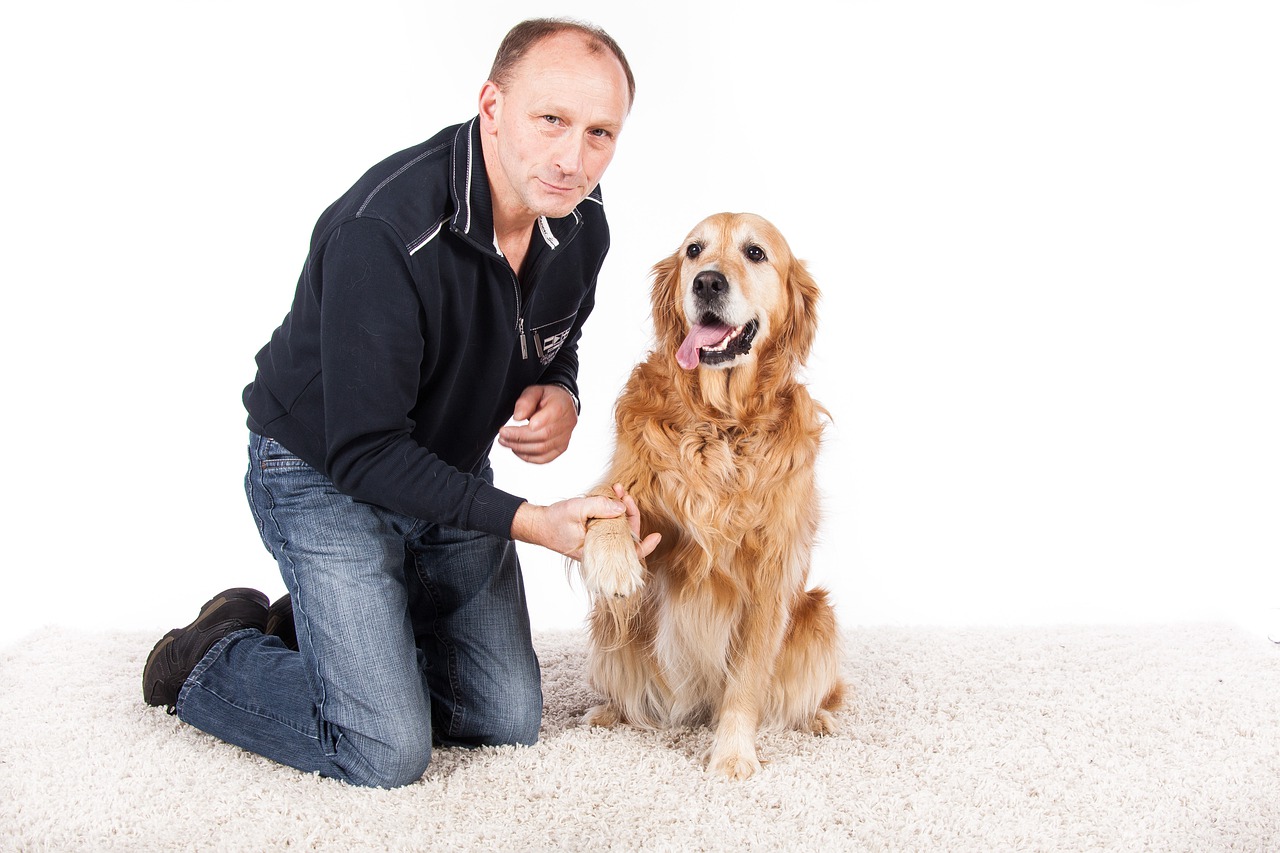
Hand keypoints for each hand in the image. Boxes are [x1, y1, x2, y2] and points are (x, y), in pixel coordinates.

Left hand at [497, 385, 576, 463]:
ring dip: (520, 448)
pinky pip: (544, 458)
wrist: (563, 403)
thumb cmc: (548, 397)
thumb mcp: (535, 390)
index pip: (545, 422)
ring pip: (542, 449)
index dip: (525, 430)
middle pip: (542, 437)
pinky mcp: (561, 448)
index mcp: (561, 406)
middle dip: (518, 439)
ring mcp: (565, 438)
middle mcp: (567, 423)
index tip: (506, 429)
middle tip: (502, 436)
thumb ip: (526, 401)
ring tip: (505, 442)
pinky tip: (517, 450)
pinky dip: (528, 457)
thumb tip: (517, 417)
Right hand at [510, 484, 659, 561]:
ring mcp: (598, 542)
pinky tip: (613, 497)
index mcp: (597, 552)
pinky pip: (611, 525)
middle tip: (624, 494)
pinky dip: (614, 510)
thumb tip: (622, 507)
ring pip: (619, 528)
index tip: (656, 536)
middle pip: (627, 536)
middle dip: (630, 513)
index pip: (627, 554)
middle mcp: (600, 549)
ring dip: (622, 508)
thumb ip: (600, 507)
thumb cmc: (553, 521)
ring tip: (618, 490)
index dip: (644, 547)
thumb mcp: (576, 509)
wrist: (537, 525)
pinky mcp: (595, 534)